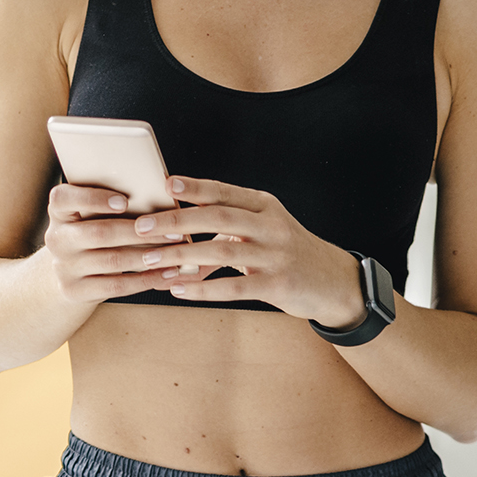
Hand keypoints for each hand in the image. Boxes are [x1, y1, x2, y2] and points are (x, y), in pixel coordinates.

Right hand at [40, 183, 206, 303]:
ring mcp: (63, 267)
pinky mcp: (73, 290)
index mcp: (59, 212)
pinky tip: (166, 273)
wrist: (70, 271)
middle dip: (140, 232)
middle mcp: (56, 238)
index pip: (63, 199)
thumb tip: (162, 191)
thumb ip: (112, 202)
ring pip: (111, 261)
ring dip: (148, 256)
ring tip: (175, 253)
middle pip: (99, 233)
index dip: (93, 199)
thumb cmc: (94, 231)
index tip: (125, 201)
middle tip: (174, 231)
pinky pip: (115, 286)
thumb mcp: (91, 214)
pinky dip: (144, 280)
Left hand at [128, 177, 368, 326]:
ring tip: (151, 260)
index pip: (225, 191)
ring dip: (182, 256)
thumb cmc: (288, 253)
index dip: (195, 187)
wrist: (334, 282)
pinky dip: (203, 289)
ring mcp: (276, 255)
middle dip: (176, 221)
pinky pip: (234, 287)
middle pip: (218, 216)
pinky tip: (178, 291)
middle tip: (142, 226)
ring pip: (221, 251)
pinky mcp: (278, 285)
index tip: (165, 185)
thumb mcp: (263, 231)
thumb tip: (176, 238)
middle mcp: (271, 225)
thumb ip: (225, 232)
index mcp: (265, 206)